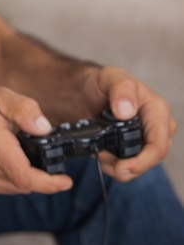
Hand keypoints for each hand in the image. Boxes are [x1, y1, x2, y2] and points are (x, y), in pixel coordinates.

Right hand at [0, 82, 73, 193]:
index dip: (50, 184)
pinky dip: (12, 177)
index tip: (66, 181)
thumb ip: (25, 109)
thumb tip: (45, 128)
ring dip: (26, 177)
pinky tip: (10, 160)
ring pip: (13, 188)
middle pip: (23, 184)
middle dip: (41, 176)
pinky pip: (1, 186)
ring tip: (27, 157)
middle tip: (47, 159)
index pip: (25, 177)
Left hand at [81, 66, 176, 181]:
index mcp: (157, 110)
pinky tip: (100, 152)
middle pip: (150, 160)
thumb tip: (126, 111)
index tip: (121, 167)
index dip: (142, 161)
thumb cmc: (102, 81)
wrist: (86, 90)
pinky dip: (112, 164)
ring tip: (98, 152)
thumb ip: (121, 90)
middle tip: (101, 158)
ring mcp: (145, 138)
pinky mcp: (132, 146)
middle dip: (126, 166)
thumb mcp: (110, 77)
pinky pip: (127, 164)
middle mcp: (156, 127)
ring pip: (138, 165)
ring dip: (116, 166)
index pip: (159, 146)